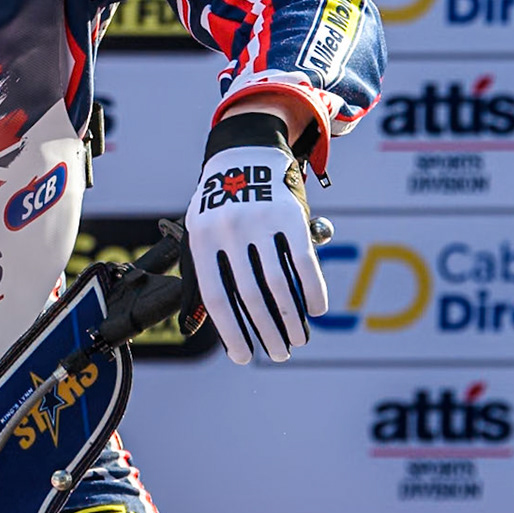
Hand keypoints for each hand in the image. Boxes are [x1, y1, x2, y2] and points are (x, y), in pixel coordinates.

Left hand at [183, 143, 327, 363]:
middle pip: (250, 294)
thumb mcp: (199, 235)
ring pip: (279, 283)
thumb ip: (199, 277)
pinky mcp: (289, 214)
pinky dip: (313, 289)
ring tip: (296, 339)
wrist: (244, 154)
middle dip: (266, 331)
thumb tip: (196, 328)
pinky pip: (303, 261)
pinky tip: (317, 310)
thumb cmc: (218, 206)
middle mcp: (229, 230)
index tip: (245, 358)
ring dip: (290, 318)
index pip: (216, 297)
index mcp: (202, 239)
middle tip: (280, 353)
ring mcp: (260, 221)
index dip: (231, 332)